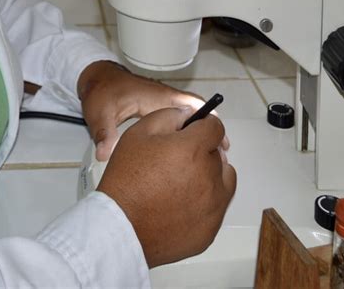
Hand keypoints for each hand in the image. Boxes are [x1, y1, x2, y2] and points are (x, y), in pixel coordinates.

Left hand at [78, 61, 206, 160]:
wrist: (98, 80)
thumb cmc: (103, 91)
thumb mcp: (101, 112)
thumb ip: (104, 131)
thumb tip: (105, 153)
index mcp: (157, 97)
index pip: (190, 104)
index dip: (207, 117)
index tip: (218, 135)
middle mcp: (164, 98)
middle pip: (196, 111)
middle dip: (210, 129)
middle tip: (221, 152)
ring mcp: (162, 103)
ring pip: (189, 116)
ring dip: (200, 131)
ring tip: (210, 155)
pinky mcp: (158, 109)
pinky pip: (179, 120)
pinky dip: (188, 132)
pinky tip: (187, 149)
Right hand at [97, 107, 236, 267]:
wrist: (119, 228)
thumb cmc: (126, 181)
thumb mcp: (138, 133)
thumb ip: (169, 116)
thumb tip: (188, 115)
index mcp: (193, 149)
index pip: (215, 127)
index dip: (204, 126)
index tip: (197, 130)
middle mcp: (209, 176)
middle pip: (217, 153)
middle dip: (202, 151)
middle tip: (179, 160)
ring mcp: (213, 205)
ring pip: (223, 178)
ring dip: (210, 174)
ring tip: (184, 181)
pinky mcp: (211, 228)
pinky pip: (218, 206)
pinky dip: (207, 200)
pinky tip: (184, 202)